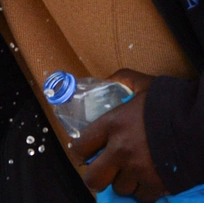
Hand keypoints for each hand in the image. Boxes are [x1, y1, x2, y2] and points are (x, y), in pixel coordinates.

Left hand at [73, 69, 166, 201]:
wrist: (202, 122)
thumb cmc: (173, 102)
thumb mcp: (144, 84)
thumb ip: (123, 79)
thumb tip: (109, 79)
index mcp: (113, 124)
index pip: (81, 146)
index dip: (80, 152)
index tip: (85, 153)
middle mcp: (121, 150)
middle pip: (94, 178)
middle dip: (96, 177)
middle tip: (104, 171)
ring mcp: (139, 170)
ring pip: (120, 188)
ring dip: (123, 182)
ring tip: (129, 173)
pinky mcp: (158, 184)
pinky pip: (142, 197)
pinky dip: (143, 192)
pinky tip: (146, 181)